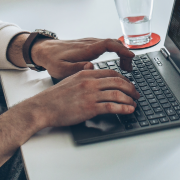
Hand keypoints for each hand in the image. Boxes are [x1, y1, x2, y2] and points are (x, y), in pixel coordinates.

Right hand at [22, 69, 138, 127]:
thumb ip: (83, 75)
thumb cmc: (55, 97)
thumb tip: (92, 69)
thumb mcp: (70, 79)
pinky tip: (128, 110)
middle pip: (118, 82)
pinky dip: (123, 108)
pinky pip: (111, 106)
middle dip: (131, 88)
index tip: (129, 85)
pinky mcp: (89, 107)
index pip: (111, 73)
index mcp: (86, 74)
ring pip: (117, 93)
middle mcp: (90, 82)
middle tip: (136, 95)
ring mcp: (90, 94)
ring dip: (129, 99)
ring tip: (134, 104)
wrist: (43, 107)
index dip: (124, 79)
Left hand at [31, 37, 134, 78]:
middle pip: (114, 43)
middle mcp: (90, 43)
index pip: (108, 44)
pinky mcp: (89, 45)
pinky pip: (107, 45)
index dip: (122, 49)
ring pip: (112, 43)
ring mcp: (90, 42)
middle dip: (125, 54)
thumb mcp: (62, 69)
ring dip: (121, 53)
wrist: (44, 50)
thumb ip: (77, 69)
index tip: (131, 56)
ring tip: (125, 69)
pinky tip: (116, 63)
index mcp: (86, 49)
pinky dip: (116, 52)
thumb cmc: (52, 60)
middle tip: (129, 69)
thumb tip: (91, 67)